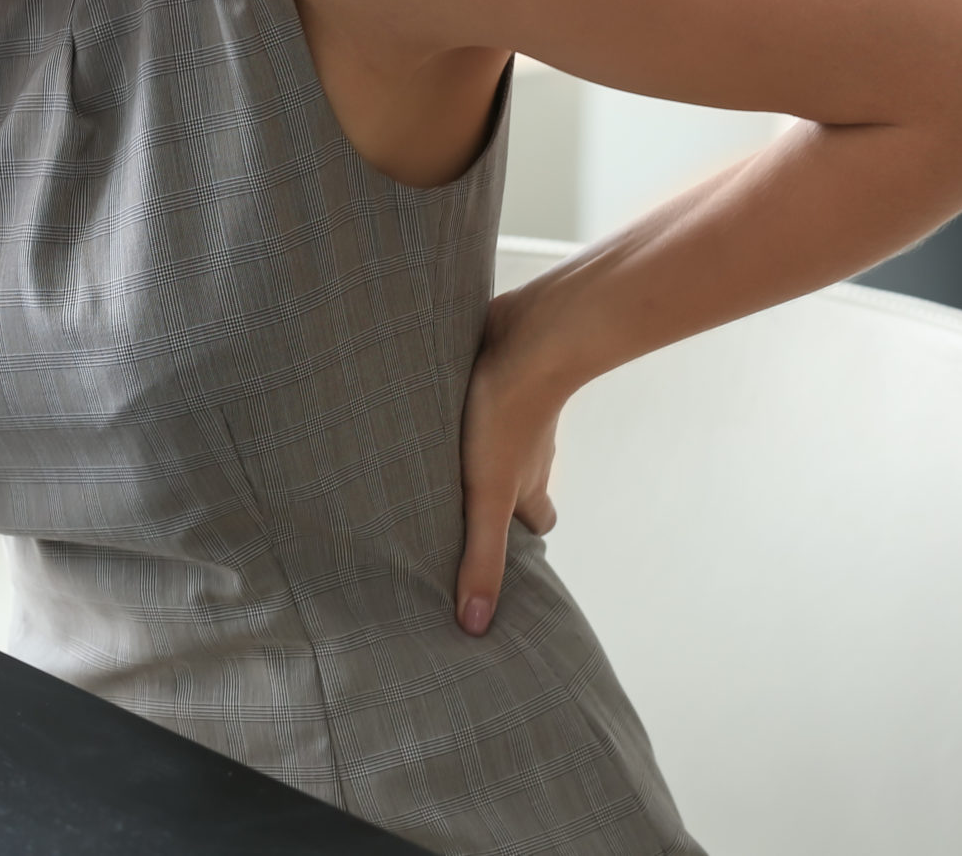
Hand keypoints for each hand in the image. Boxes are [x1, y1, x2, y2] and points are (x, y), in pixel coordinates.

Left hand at [454, 288, 568, 635]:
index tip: (493, 555)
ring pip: (496, 440)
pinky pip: (479, 399)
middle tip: (449, 510)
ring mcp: (511, 411)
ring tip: (424, 465)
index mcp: (528, 486)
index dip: (519, 541)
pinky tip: (426, 407)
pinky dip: (461, 408)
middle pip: (517, 482)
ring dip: (468, 452)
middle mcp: (526, 451)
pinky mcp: (492, 374)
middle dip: (492, 497)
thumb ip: (481, 556)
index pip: (537, 524)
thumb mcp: (487, 496)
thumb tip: (476, 626)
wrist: (530, 335)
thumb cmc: (508, 416)